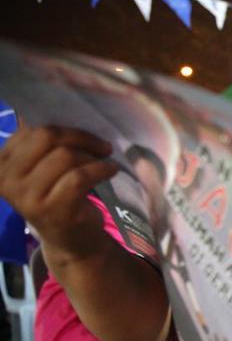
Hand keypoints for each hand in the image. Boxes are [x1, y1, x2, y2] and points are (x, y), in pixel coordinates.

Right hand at [0, 125, 117, 259]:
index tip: (86, 135)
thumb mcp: (44, 168)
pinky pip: (79, 176)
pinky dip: (101, 170)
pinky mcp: (52, 209)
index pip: (32, 129)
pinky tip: (110, 171)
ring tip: (105, 162)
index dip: (66, 127)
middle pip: (47, 137)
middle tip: (102, 146)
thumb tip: (60, 101)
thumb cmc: (59, 196)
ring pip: (65, 156)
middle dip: (80, 137)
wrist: (70, 239)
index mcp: (0, 164)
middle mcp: (6, 179)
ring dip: (93, 156)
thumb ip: (44, 141)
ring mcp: (27, 197)